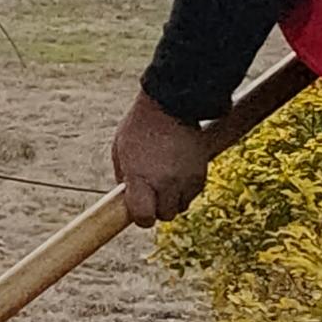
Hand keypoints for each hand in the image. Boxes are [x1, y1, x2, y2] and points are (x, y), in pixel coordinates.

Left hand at [112, 92, 213, 224]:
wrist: (172, 104)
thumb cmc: (140, 126)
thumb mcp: (120, 150)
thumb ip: (124, 178)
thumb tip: (128, 199)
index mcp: (140, 178)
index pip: (144, 218)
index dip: (140, 217)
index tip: (138, 209)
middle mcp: (164, 183)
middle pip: (165, 216)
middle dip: (157, 208)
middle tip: (152, 192)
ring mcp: (185, 180)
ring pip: (180, 207)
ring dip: (172, 199)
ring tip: (165, 180)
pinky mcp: (201, 174)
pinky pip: (193, 194)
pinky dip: (186, 189)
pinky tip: (178, 172)